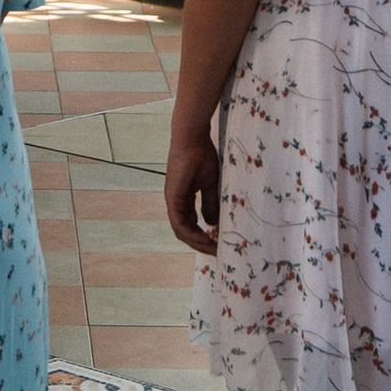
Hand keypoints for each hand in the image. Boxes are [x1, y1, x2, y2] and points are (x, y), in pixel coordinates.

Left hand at [164, 121, 221, 256]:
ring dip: (197, 242)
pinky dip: (191, 233)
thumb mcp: (211, 184)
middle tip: (217, 251)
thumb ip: (210, 203)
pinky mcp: (173, 198)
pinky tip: (204, 238)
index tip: (218, 243)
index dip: (203, 236)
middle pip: (185, 231)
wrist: (193, 139)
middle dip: (200, 244)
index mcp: (183, 199)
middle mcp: (176, 202)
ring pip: (181, 231)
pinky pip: (179, 223)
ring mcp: (172, 201)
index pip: (190, 224)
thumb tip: (212, 224)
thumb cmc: (202, 156)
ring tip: (213, 248)